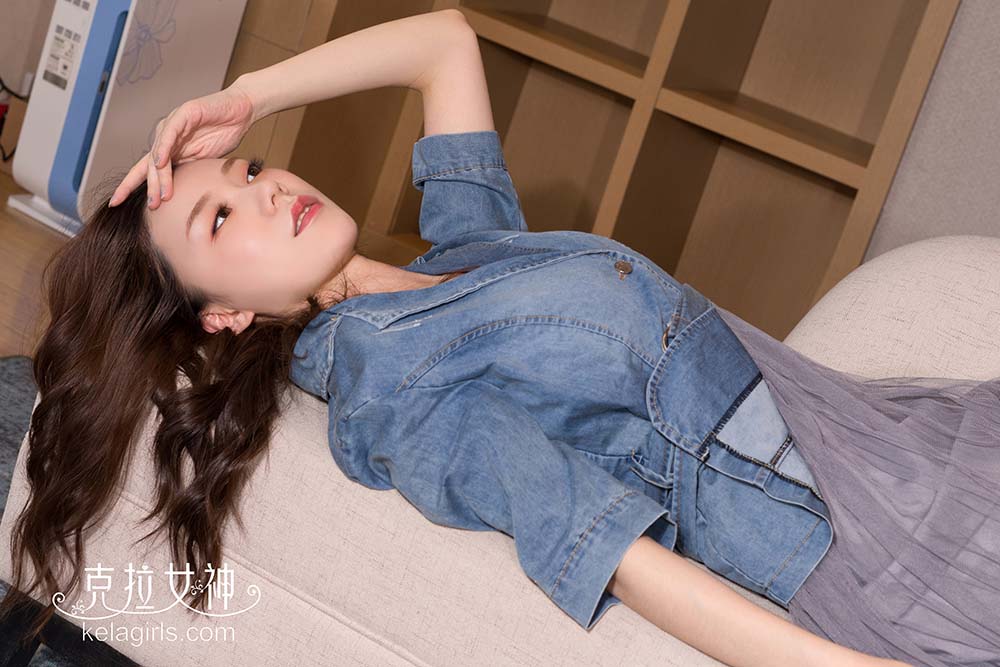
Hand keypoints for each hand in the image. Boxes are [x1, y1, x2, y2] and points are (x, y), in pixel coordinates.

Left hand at [108, 80, 255, 208]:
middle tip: (153, 207)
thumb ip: (189, 173)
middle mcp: (166, 138)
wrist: (242, 111)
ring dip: (160, 176)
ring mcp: (173, 125)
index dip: (130, 186)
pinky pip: (170, 134)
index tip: (116, 202)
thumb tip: (179, 197)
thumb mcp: (205, 162)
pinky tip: (161, 162)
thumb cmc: (225, 133)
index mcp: (170, 150)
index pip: (145, 170)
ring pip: (159, 154)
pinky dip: (164, 148)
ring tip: (162, 194)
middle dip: (150, 188)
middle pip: (149, 166)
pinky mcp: (183, 115)